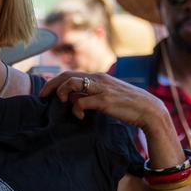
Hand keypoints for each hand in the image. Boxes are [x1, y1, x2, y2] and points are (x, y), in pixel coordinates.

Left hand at [39, 71, 164, 128]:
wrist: (148, 110)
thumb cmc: (128, 105)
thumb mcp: (107, 96)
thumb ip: (90, 95)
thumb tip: (72, 99)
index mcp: (98, 77)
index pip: (71, 74)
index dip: (55, 82)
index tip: (46, 92)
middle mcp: (98, 79)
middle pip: (67, 76)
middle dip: (51, 85)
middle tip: (42, 96)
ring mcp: (101, 88)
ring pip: (71, 84)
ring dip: (61, 93)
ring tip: (61, 104)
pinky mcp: (104, 100)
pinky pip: (81, 102)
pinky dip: (76, 109)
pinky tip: (80, 117)